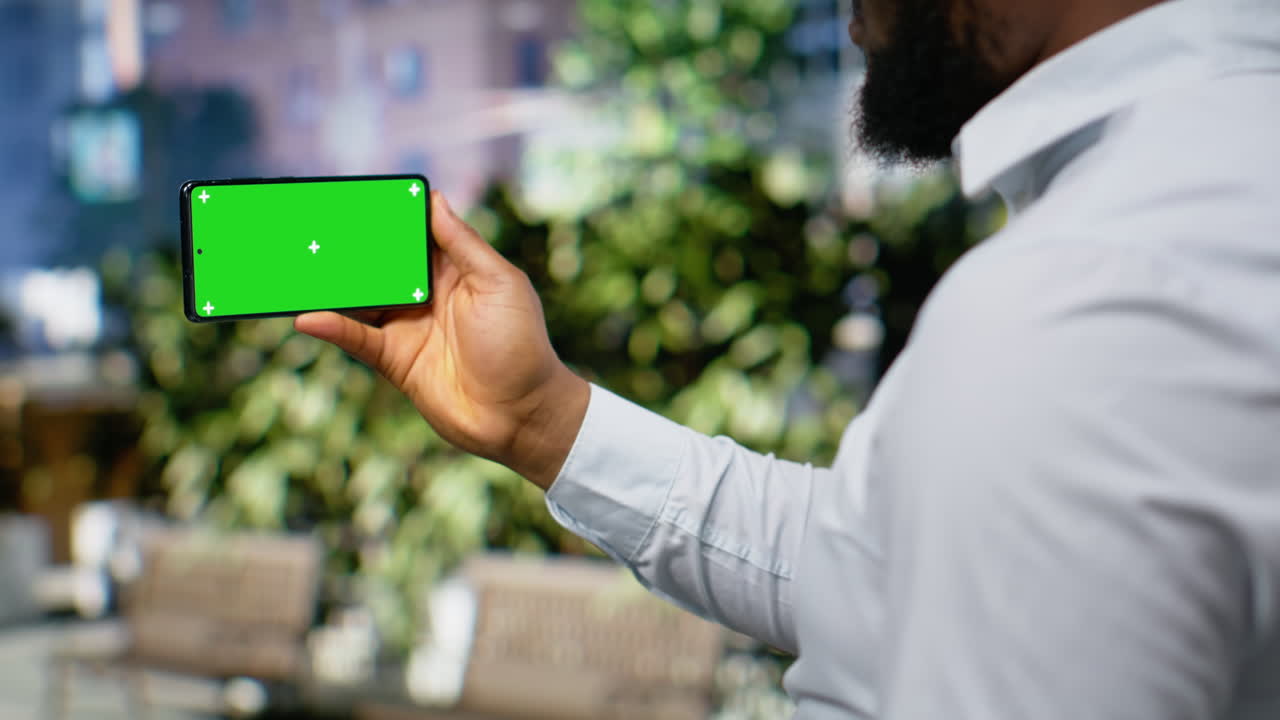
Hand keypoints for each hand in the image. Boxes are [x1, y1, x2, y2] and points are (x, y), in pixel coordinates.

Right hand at [294, 191, 588, 489]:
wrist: (521, 415)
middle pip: (380, 263)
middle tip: (309, 226)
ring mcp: (409, 326)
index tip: (353, 196)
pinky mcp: (396, 360)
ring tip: (297, 266)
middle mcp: (427, 294)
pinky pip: (357, 338)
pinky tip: (308, 316)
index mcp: (456, 269)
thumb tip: (435, 199)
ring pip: (361, 298)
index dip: (387, 216)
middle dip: (348, 247)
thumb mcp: (499, 284)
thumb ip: (463, 244)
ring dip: (332, 284)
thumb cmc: (521, 345)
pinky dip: (332, 326)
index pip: (414, 233)